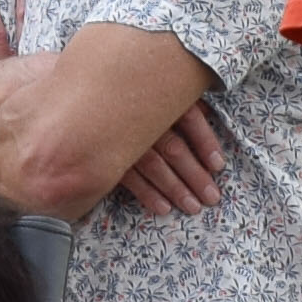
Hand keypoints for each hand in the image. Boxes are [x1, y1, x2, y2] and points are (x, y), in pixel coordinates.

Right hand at [116, 101, 225, 220]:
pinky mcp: (104, 156)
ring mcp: (122, 138)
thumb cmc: (126, 97)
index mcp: (158, 98)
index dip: (205, 142)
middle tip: (212, 197)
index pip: (189, 118)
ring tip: (193, 207)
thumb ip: (180, 101)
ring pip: (155, 166)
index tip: (218, 165)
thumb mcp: (156, 93)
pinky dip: (147, 194)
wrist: (83, 103)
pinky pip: (130, 178)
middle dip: (195, 175)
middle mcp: (141, 117)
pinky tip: (163, 208)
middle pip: (174, 148)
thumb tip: (207, 112)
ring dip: (175, 189)